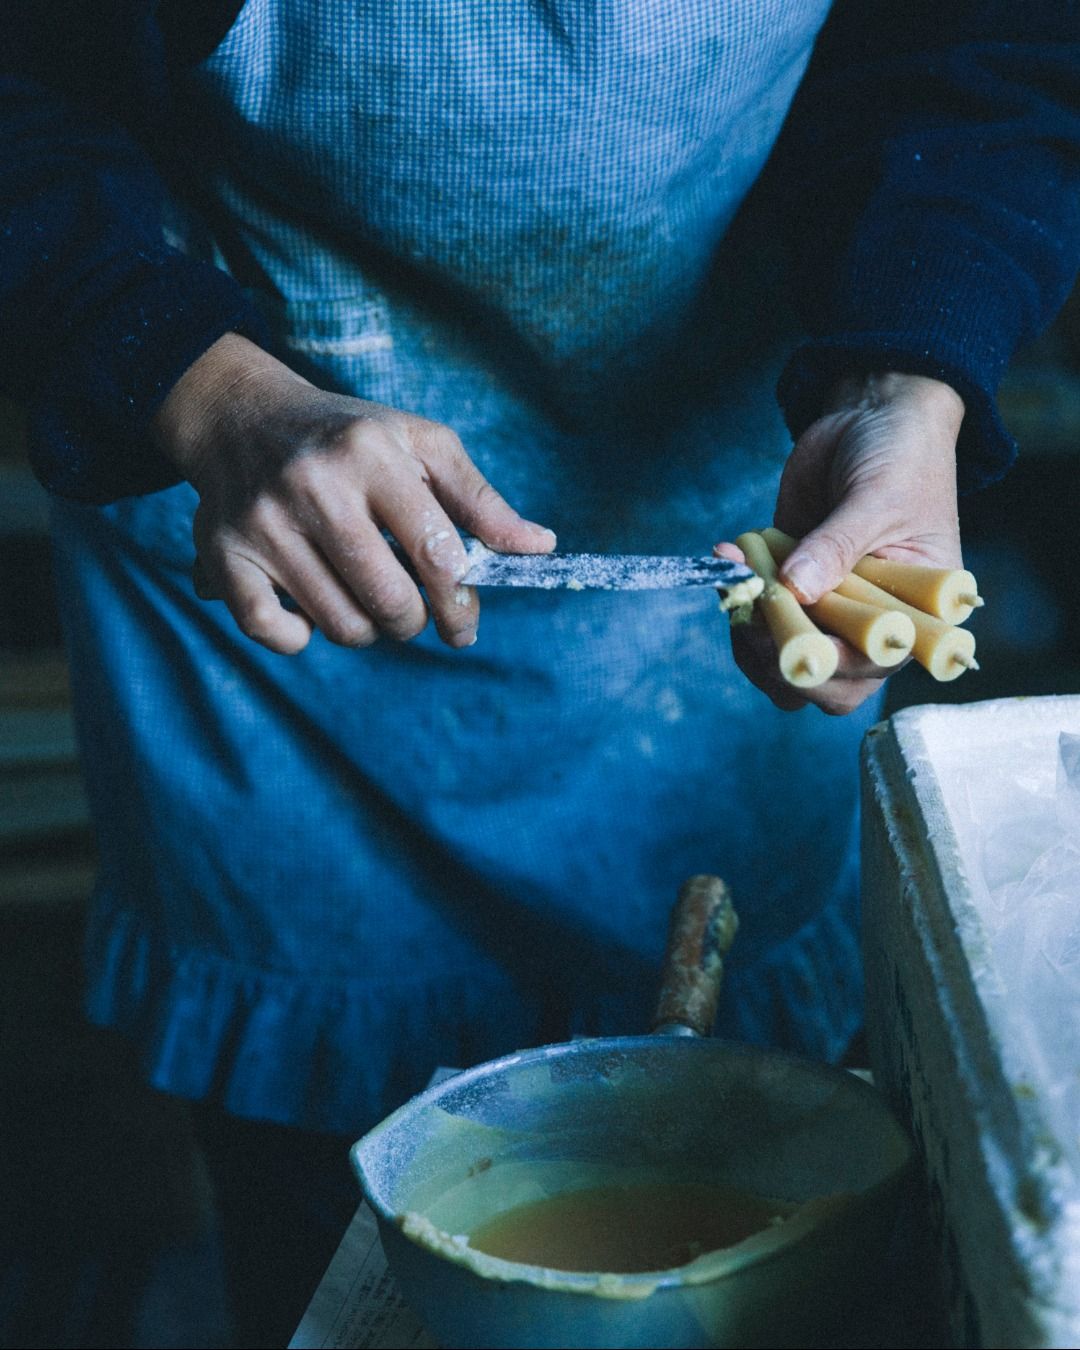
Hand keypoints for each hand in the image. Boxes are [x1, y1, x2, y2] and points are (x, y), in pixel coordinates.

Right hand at [152, 333, 555, 653]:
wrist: (243, 417)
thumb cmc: (350, 438)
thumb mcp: (421, 445)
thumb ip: (480, 500)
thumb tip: (539, 548)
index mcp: (370, 454)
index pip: (434, 553)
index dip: (459, 601)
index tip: (464, 622)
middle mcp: (313, 486)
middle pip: (389, 600)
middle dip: (413, 620)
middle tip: (411, 609)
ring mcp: (263, 524)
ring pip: (341, 625)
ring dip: (366, 629)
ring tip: (365, 600)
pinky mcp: (223, 556)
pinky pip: (273, 633)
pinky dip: (300, 639)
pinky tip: (311, 612)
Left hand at [714, 372, 964, 714]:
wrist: (874, 418)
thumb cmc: (901, 456)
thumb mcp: (878, 496)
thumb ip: (838, 545)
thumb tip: (796, 588)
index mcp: (915, 615)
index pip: (872, 664)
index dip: (830, 663)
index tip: (793, 635)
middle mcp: (871, 625)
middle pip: (824, 685)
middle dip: (781, 659)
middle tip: (755, 612)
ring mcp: (827, 611)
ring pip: (781, 662)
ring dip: (750, 632)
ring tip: (737, 579)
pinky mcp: (790, 590)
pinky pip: (757, 619)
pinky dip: (736, 601)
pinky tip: (727, 558)